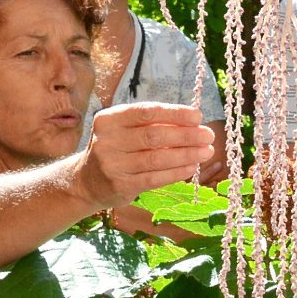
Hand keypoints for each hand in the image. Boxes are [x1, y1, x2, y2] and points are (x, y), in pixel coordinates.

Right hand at [80, 102, 215, 208]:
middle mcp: (107, 141)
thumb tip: (193, 123)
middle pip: (154, 136)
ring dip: (187, 154)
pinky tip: (192, 167)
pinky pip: (155, 178)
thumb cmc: (116, 150)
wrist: (87, 181)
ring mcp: (112, 165)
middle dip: (187, 135)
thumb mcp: (125, 131)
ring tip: (207, 151)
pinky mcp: (120, 185)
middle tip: (209, 135)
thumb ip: (152, 125)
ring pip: (157, 158)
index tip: (198, 116)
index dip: (175, 113)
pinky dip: (176, 172)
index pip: (146, 112)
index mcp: (109, 120)